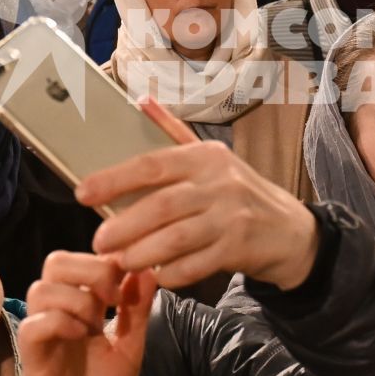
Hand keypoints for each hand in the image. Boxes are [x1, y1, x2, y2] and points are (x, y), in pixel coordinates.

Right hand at [18, 253, 153, 375]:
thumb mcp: (130, 348)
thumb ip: (136, 310)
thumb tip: (147, 269)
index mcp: (80, 310)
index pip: (78, 261)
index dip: (104, 259)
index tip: (130, 278)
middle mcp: (57, 317)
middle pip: (55, 262)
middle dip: (89, 269)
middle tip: (113, 296)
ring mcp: (42, 337)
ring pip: (41, 289)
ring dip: (77, 299)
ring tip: (97, 326)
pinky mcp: (32, 362)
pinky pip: (33, 326)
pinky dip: (59, 322)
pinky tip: (82, 337)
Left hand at [76, 98, 318, 291]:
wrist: (291, 231)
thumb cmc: (241, 194)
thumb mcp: (212, 158)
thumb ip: (172, 132)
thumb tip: (141, 100)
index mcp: (205, 156)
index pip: (152, 164)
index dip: (113, 179)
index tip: (83, 193)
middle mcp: (219, 182)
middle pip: (161, 205)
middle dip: (123, 226)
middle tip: (98, 242)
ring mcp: (231, 216)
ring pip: (175, 238)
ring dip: (142, 253)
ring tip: (121, 261)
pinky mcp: (239, 248)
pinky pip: (195, 265)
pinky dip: (170, 273)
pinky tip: (156, 275)